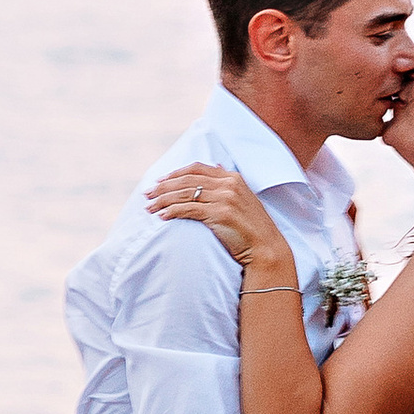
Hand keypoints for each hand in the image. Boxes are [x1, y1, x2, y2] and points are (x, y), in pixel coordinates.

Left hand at [144, 166, 297, 286]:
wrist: (266, 248)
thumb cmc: (251, 227)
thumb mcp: (243, 197)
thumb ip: (228, 182)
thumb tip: (216, 165)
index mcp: (233, 177)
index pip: (197, 168)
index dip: (175, 173)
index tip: (160, 181)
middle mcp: (229, 184)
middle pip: (187, 180)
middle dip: (163, 186)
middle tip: (147, 194)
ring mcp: (225, 198)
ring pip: (185, 194)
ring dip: (163, 200)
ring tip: (149, 207)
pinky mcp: (219, 214)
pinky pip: (189, 210)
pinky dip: (172, 212)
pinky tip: (162, 217)